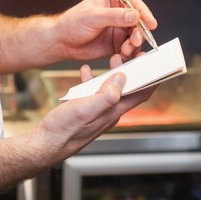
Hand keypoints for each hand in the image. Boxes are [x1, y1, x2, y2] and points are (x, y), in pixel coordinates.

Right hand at [32, 58, 156, 162]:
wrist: (45, 144)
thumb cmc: (64, 129)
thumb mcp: (86, 108)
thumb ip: (106, 94)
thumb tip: (122, 78)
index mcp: (113, 112)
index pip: (141, 94)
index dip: (151, 78)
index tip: (154, 64)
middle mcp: (109, 112)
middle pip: (127, 89)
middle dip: (131, 71)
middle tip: (128, 55)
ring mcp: (97, 112)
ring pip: (110, 89)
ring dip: (112, 74)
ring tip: (111, 59)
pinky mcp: (86, 111)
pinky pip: (94, 93)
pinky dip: (93, 81)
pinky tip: (86, 73)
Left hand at [55, 0, 156, 62]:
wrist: (61, 41)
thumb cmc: (72, 23)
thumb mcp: (93, 17)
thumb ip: (115, 16)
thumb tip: (135, 15)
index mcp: (113, 0)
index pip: (134, 4)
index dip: (144, 13)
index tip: (150, 23)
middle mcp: (118, 14)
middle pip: (137, 22)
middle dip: (139, 32)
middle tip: (135, 40)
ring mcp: (117, 29)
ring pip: (134, 36)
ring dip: (133, 43)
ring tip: (126, 49)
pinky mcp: (115, 44)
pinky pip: (128, 48)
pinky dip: (128, 52)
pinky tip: (123, 55)